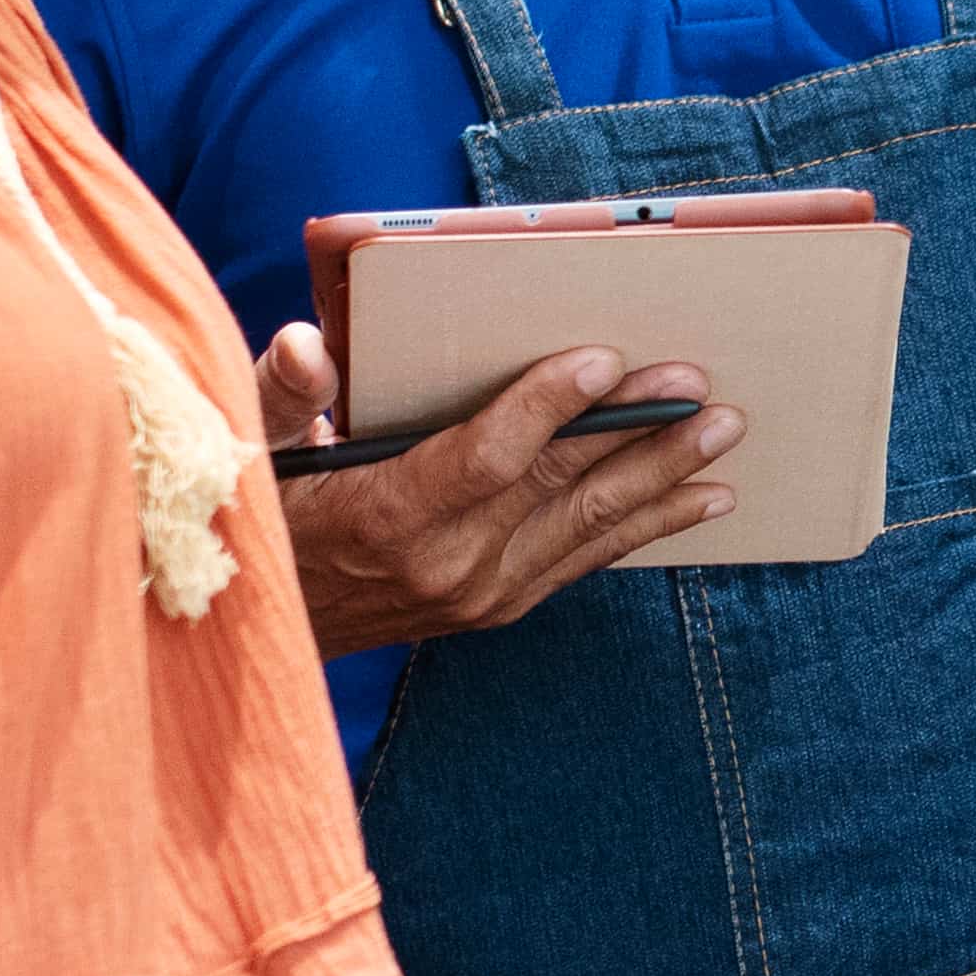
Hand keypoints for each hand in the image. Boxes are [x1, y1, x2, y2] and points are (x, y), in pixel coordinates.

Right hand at [249, 321, 737, 648]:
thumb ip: (282, 392)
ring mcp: (478, 594)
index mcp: (384, 515)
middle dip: (637, 432)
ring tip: (724, 436)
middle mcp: (443, 564)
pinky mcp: (497, 607)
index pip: (485, 457)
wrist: (266, 631)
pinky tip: (698, 499)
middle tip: (701, 385)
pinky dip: (645, 527)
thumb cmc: (262, 517)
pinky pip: (585, 560)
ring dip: (662, 479)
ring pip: (587, 527)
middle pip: (558, 488)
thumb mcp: (250, 447)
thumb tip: (305, 345)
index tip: (603, 360)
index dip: (547, 407)